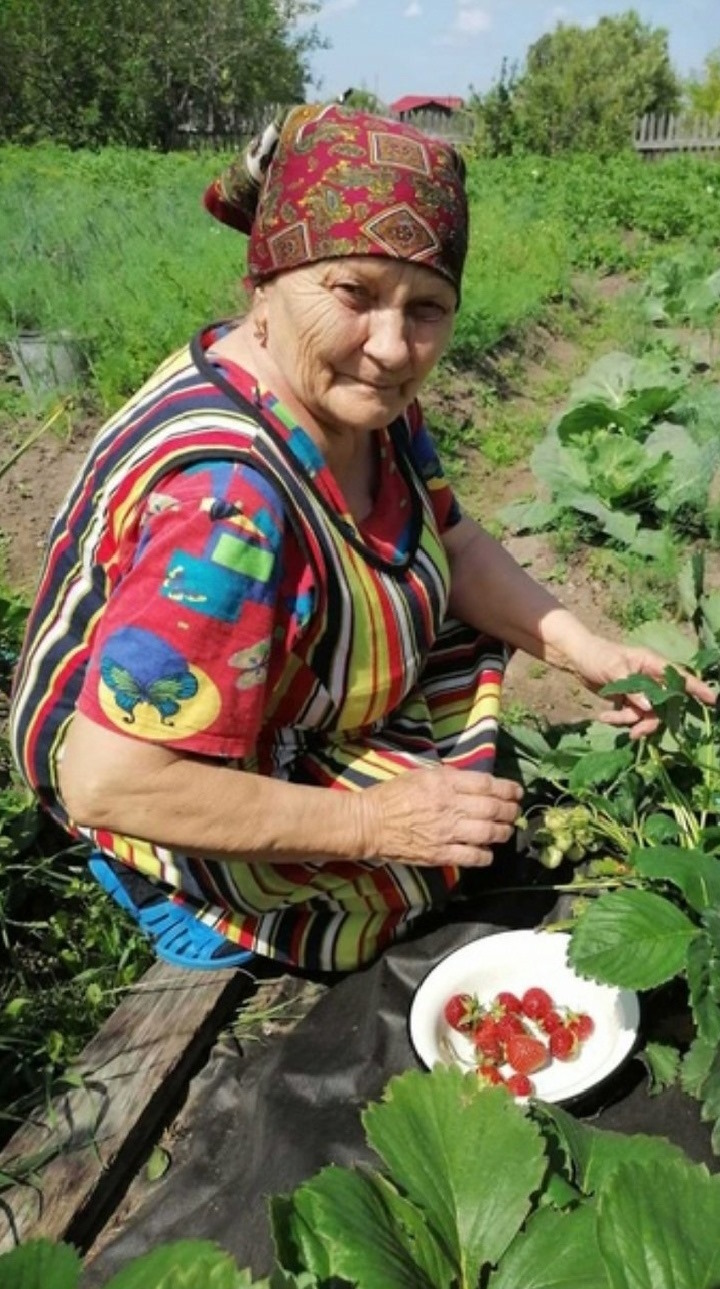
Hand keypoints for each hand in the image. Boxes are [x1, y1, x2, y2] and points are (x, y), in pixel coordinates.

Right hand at [360, 767, 522, 867]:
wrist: (370, 823)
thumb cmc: (394, 795)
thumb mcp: (423, 774)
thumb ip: (451, 778)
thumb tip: (478, 783)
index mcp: (445, 783)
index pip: (487, 784)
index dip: (508, 789)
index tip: (517, 792)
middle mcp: (450, 806)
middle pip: (493, 809)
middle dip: (511, 811)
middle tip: (515, 812)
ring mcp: (446, 832)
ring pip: (489, 833)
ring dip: (503, 832)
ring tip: (506, 831)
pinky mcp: (440, 854)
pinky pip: (473, 856)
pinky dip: (486, 855)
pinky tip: (488, 852)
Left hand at [566, 634, 715, 739]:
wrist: (576, 658)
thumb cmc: (597, 655)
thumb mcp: (614, 669)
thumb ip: (632, 689)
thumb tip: (649, 707)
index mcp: (652, 664)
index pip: (680, 677)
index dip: (697, 688)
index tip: (712, 700)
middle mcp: (650, 679)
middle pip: (664, 705)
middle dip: (651, 721)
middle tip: (636, 733)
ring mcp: (640, 691)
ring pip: (646, 714)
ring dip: (629, 721)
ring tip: (607, 718)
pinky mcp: (628, 701)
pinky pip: (631, 717)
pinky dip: (619, 719)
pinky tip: (603, 716)